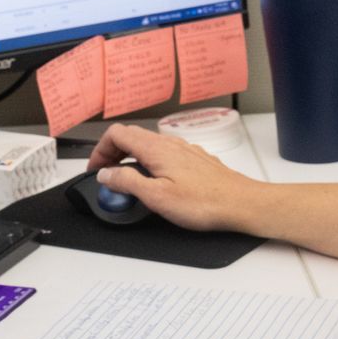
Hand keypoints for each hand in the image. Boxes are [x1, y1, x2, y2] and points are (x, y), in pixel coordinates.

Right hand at [85, 122, 269, 233]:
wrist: (241, 204)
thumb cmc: (205, 202)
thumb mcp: (156, 197)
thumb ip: (127, 182)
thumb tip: (107, 173)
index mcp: (156, 149)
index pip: (117, 134)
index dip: (100, 150)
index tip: (96, 169)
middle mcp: (170, 144)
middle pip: (131, 137)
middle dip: (112, 153)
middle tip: (105, 174)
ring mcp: (184, 150)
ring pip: (148, 145)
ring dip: (130, 158)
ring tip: (126, 180)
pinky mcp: (194, 160)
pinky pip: (164, 153)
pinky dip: (149, 162)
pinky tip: (154, 181)